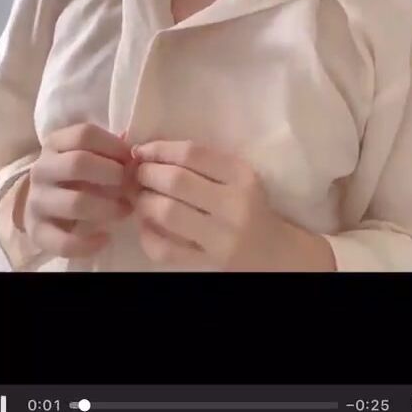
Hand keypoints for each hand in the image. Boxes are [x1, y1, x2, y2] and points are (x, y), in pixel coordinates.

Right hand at [20, 124, 137, 257]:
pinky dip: (88, 243)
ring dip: (107, 208)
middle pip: (78, 163)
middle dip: (112, 174)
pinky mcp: (37, 232)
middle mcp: (42, 169)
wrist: (41, 206)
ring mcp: (37, 201)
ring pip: (75, 202)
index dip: (114, 145)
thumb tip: (136, 150)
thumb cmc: (74, 176)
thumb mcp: (86, 156)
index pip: (84, 134)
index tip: (131, 159)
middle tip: (129, 185)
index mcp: (54, 144)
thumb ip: (109, 150)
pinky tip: (105, 238)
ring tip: (125, 210)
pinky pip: (63, 241)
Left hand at [131, 139, 297, 269]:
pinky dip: (148, 235)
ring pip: (167, 213)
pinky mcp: (209, 262)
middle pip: (176, 181)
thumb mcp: (237, 176)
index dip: (158, 148)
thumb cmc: (250, 205)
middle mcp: (233, 204)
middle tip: (136, 174)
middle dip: (146, 174)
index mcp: (241, 175)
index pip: (191, 153)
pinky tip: (146, 225)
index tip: (141, 151)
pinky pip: (166, 250)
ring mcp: (221, 237)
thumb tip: (147, 151)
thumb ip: (202, 163)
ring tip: (139, 197)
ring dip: (143, 201)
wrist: (276, 252)